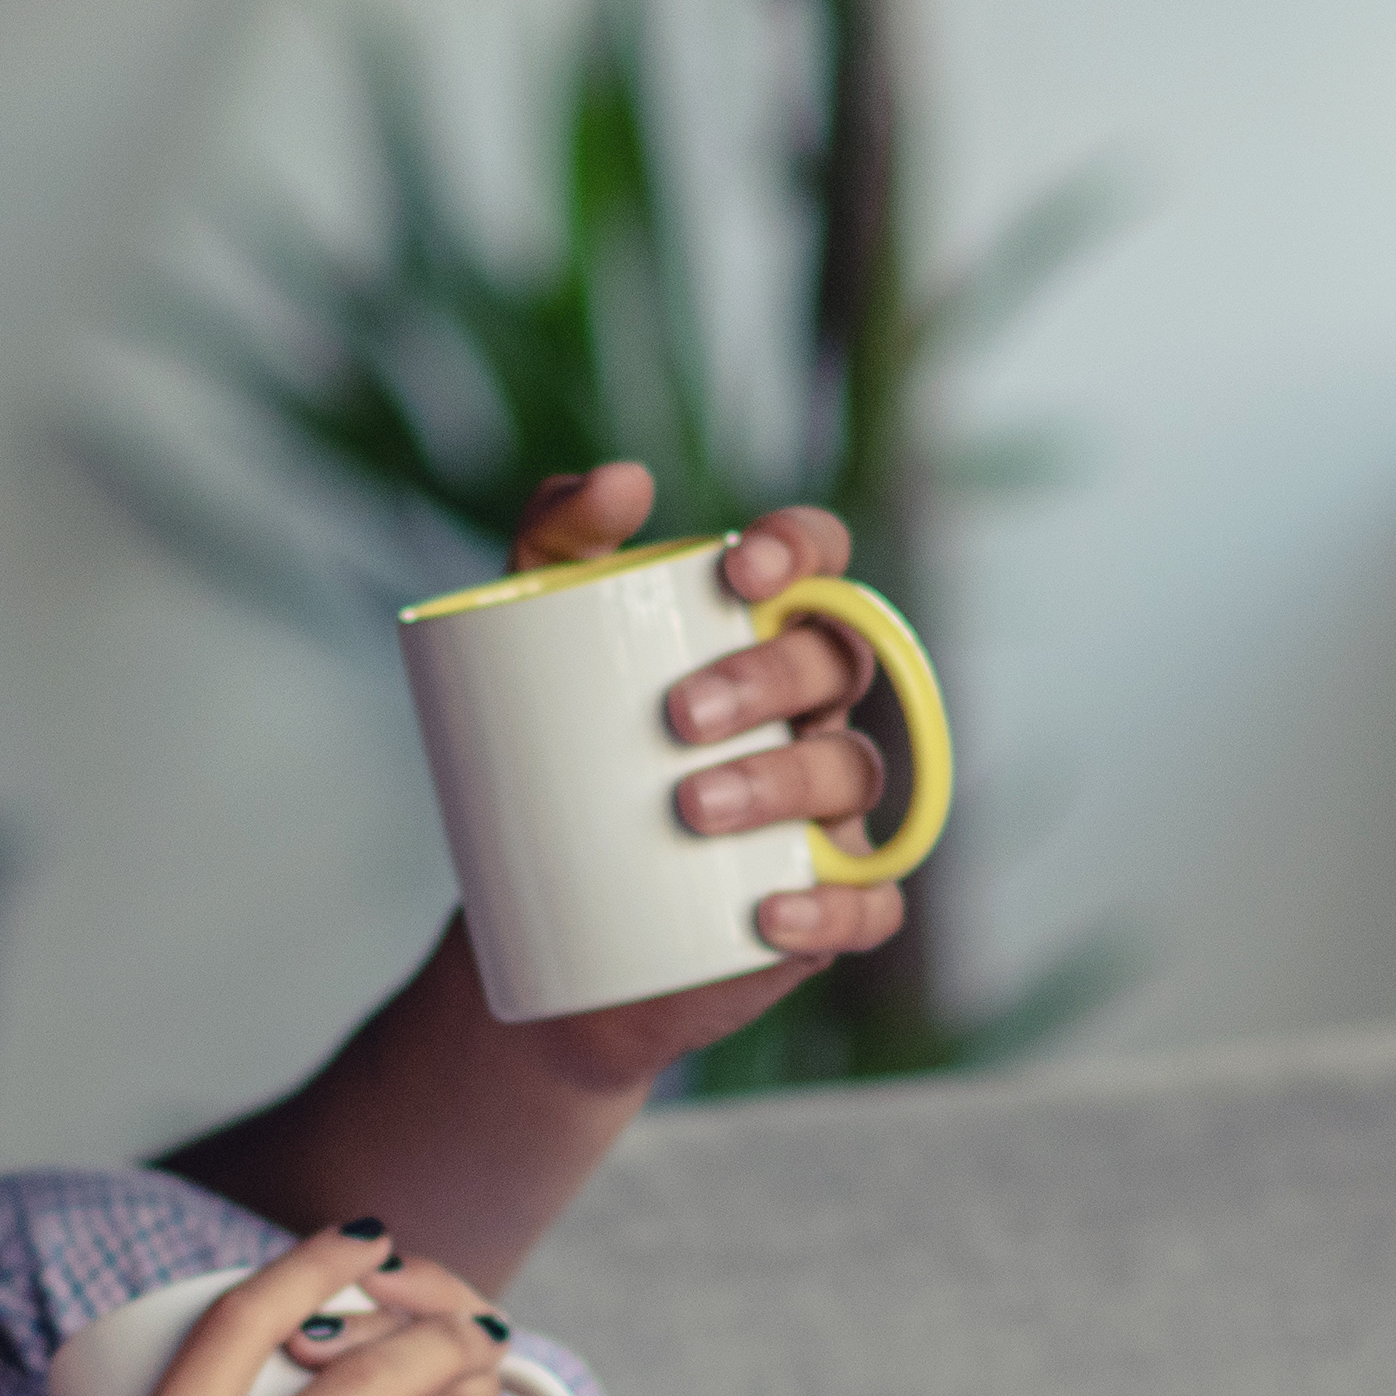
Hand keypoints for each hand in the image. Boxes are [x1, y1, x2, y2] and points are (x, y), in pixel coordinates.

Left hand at [501, 465, 905, 1087]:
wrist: (530, 914)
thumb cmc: (552, 752)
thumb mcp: (526, 633)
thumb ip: (556, 535)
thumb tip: (623, 481)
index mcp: (758, 633)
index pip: (819, 563)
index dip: (803, 552)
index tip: (739, 574)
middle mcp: (811, 711)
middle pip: (840, 663)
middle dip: (769, 677)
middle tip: (677, 715)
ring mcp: (824, 811)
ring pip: (854, 773)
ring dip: (784, 782)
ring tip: (689, 807)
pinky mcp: (821, 906)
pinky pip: (869, 906)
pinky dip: (834, 908)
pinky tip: (768, 912)